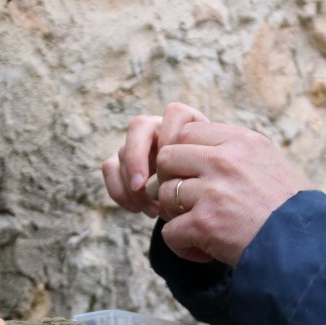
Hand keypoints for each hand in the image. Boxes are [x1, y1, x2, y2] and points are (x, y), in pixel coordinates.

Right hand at [101, 103, 209, 218]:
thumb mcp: (215, 177)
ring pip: (121, 152)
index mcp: (185, 124)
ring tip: (153, 210)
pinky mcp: (123, 162)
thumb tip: (183, 185)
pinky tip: (138, 210)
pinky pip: (110, 168)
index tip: (179, 167)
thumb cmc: (211, 187)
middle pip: (139, 126)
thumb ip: (205, 171)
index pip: (174, 114)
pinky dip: (119, 191)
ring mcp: (139, 145)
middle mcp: (159, 129)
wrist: (200, 200)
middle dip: (136, 158)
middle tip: (141, 187)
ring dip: (132, 185)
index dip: (173, 137)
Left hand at [155, 122, 309, 265]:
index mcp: (241, 140)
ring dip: (176, 215)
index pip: (186, 131)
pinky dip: (182, 246)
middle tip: (188, 202)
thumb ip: (232, 151)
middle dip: (170, 181)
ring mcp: (213, 191)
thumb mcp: (267, 161)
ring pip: (165, 194)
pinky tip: (204, 251)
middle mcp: (225, 160)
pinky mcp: (205, 223)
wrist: (308, 246)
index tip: (192, 175)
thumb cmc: (289, 208)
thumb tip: (190, 152)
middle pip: (167, 158)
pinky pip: (170, 231)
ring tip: (200, 229)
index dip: (181, 155)